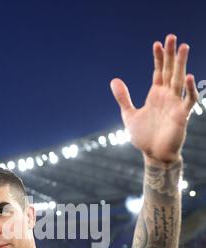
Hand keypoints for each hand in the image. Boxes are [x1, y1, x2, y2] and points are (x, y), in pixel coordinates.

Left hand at [110, 34, 197, 163]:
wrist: (154, 155)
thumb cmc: (143, 137)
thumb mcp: (129, 115)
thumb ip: (123, 98)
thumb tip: (114, 80)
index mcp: (156, 95)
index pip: (159, 71)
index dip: (158, 58)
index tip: (156, 43)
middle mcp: (167, 96)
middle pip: (170, 71)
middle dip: (171, 54)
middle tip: (172, 37)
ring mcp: (175, 104)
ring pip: (180, 80)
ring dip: (182, 64)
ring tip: (184, 47)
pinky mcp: (182, 115)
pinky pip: (188, 100)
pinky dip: (190, 89)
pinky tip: (189, 77)